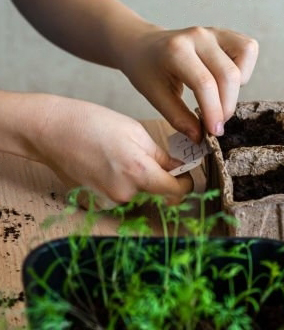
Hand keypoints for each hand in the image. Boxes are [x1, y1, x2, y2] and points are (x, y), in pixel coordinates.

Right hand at [35, 98, 192, 206]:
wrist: (51, 131)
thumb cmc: (91, 124)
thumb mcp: (135, 132)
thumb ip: (161, 156)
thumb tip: (180, 168)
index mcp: (139, 173)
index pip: (177, 192)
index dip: (185, 182)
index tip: (184, 173)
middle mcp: (125, 194)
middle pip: (158, 196)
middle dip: (161, 182)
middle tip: (151, 161)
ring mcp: (109, 202)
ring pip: (138, 197)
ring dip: (139, 183)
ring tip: (121, 160)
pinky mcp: (96, 205)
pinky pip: (120, 199)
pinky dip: (120, 187)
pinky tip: (107, 168)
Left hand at [120, 25, 258, 142]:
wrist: (143, 45)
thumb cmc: (147, 70)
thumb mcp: (155, 96)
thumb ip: (179, 118)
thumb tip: (200, 138)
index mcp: (176, 50)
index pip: (205, 83)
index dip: (214, 111)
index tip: (214, 132)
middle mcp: (198, 36)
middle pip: (228, 74)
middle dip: (227, 106)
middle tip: (215, 124)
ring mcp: (214, 32)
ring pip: (245, 56)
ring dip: (238, 86)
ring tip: (221, 99)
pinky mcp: (224, 34)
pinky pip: (248, 49)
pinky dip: (244, 69)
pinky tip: (226, 83)